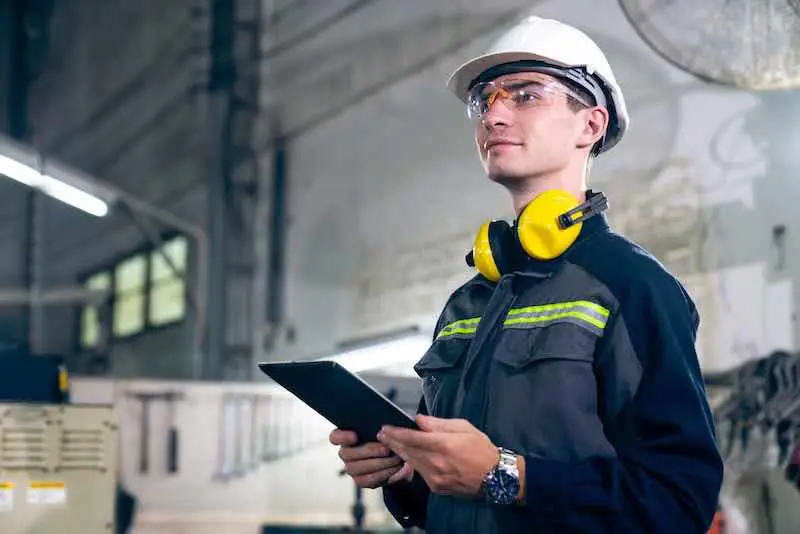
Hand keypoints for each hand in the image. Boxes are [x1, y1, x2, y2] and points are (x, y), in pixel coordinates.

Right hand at [329, 429, 413, 488]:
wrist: (400, 455)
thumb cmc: (390, 438)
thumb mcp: (386, 428)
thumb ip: (382, 425)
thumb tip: (382, 428)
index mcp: (348, 436)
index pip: (335, 437)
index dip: (341, 437)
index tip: (354, 436)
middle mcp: (347, 452)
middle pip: (346, 454)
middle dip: (368, 451)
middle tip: (386, 449)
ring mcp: (352, 467)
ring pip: (356, 468)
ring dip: (378, 463)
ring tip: (394, 458)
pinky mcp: (361, 480)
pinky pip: (367, 480)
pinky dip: (382, 474)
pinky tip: (394, 468)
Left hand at [377, 415, 498, 497]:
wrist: (495, 477)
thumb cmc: (481, 449)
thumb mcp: (463, 427)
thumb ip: (439, 424)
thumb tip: (419, 420)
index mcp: (443, 444)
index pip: (412, 438)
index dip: (396, 433)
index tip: (385, 429)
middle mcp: (436, 462)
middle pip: (407, 451)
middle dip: (392, 442)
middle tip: (381, 435)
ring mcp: (435, 477)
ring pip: (411, 462)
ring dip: (399, 452)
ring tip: (390, 444)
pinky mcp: (436, 487)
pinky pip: (420, 473)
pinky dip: (412, 463)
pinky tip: (407, 457)